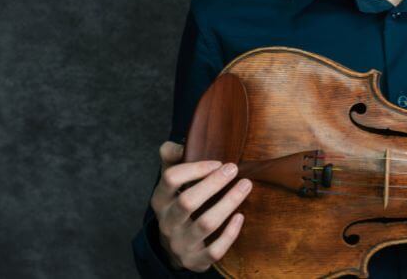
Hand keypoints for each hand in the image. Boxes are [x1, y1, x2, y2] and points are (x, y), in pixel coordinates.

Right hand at [149, 141, 251, 271]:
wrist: (174, 248)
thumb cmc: (178, 205)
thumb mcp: (171, 183)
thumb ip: (172, 159)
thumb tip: (179, 145)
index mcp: (160, 201)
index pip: (171, 179)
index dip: (195, 168)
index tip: (218, 162)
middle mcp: (167, 223)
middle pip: (188, 201)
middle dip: (213, 183)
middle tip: (234, 168)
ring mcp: (181, 244)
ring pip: (205, 224)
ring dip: (228, 202)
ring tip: (246, 185)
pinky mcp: (196, 261)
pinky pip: (214, 250)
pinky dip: (230, 233)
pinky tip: (241, 216)